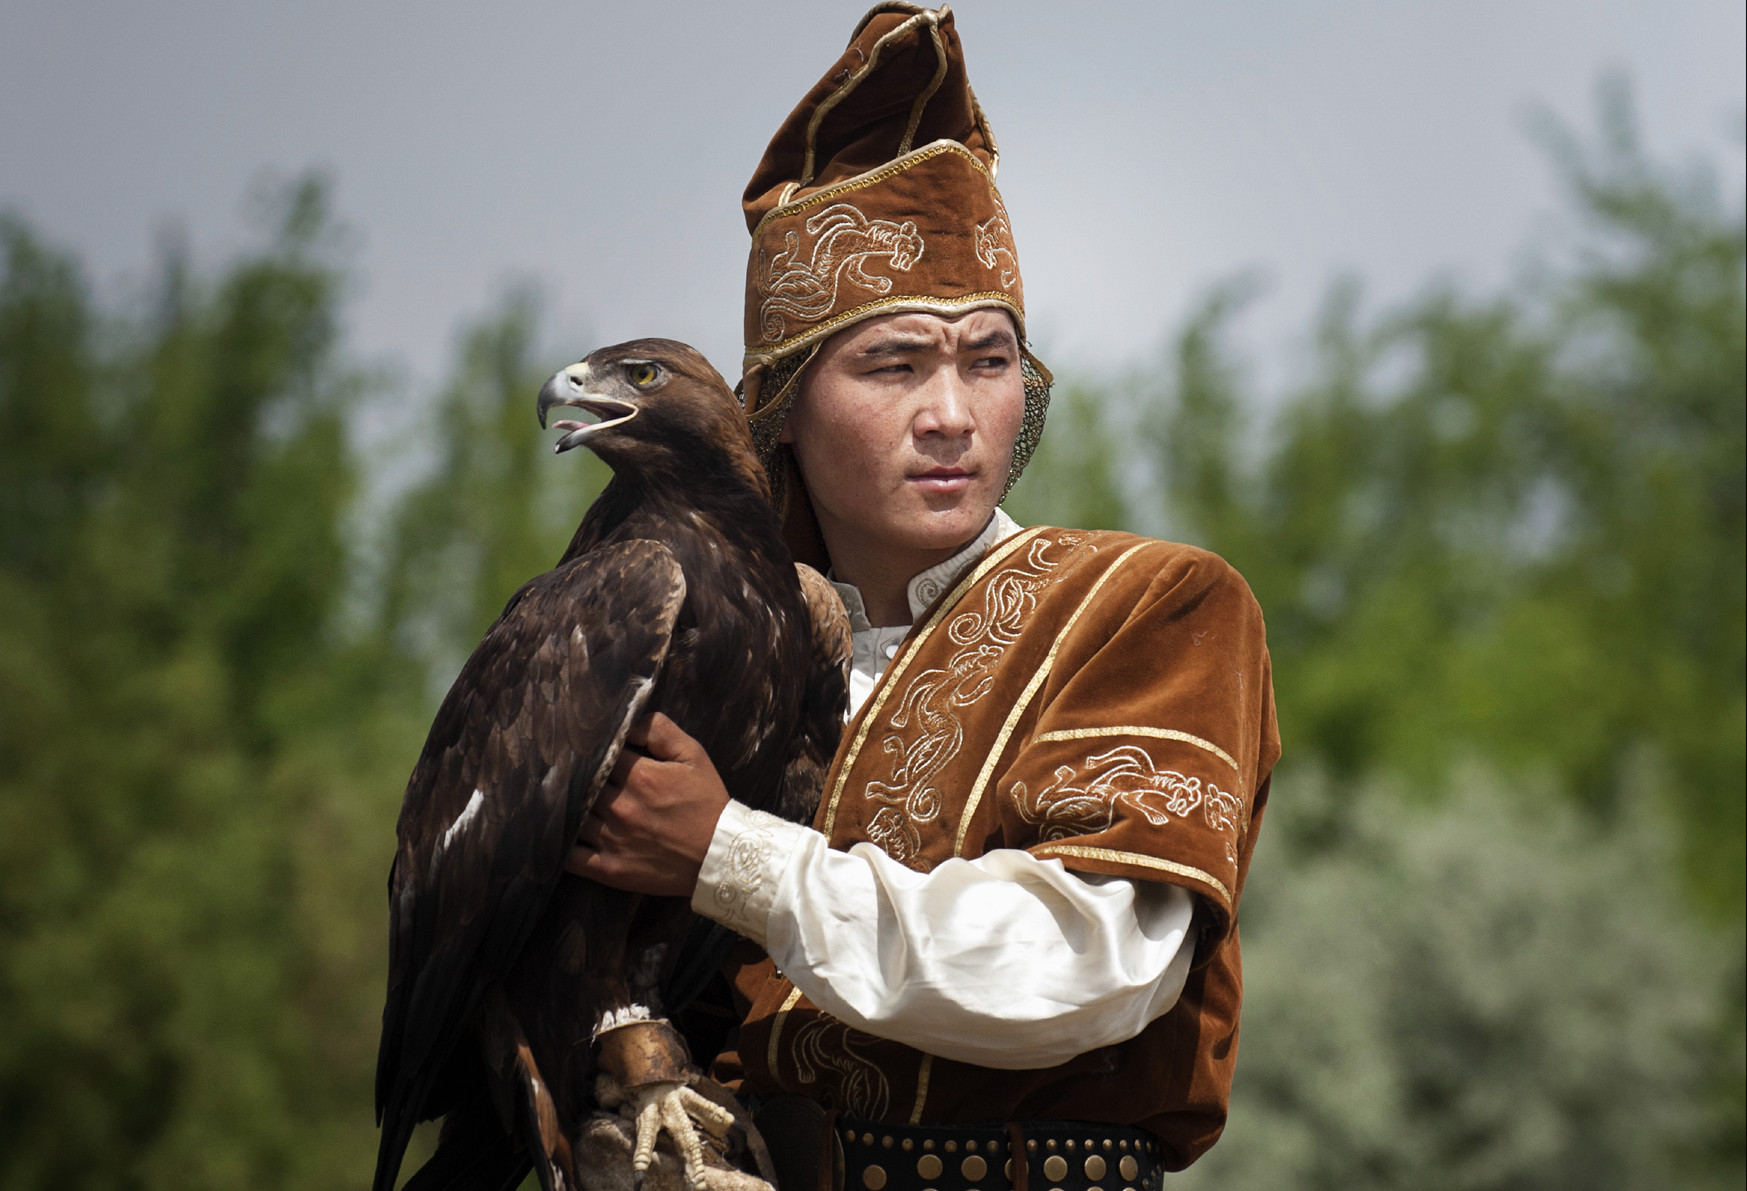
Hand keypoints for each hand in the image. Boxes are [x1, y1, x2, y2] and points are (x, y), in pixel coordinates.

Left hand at [565, 713, 729, 897]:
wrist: (722, 855)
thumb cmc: (708, 803)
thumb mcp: (693, 755)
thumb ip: (659, 730)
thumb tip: (627, 723)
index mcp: (640, 777)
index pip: (599, 756)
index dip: (593, 753)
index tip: (589, 753)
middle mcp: (621, 807)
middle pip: (582, 785)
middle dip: (579, 778)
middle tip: (570, 775)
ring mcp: (613, 840)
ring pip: (572, 817)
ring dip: (568, 808)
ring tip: (564, 801)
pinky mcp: (609, 869)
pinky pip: (571, 857)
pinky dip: (560, 845)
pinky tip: (559, 835)